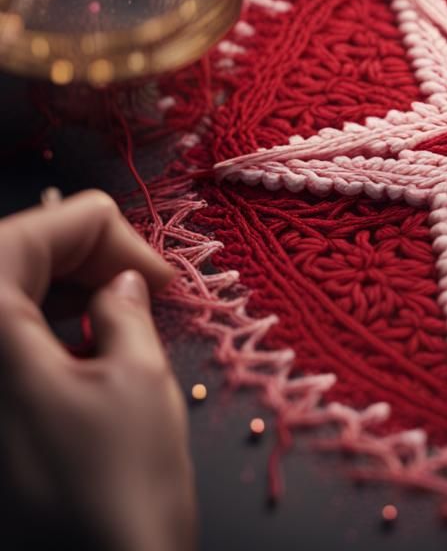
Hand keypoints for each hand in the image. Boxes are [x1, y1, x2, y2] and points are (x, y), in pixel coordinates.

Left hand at [0, 190, 194, 550]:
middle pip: (10, 261)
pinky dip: (38, 329)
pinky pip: (2, 348)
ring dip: (58, 287)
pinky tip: (81, 342)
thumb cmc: (120, 487)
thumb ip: (125, 309)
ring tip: (118, 304)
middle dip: (80, 254)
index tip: (156, 272)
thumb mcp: (139, 379)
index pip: (36, 233)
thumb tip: (120, 284)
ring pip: (3, 301)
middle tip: (142, 281)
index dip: (106, 236)